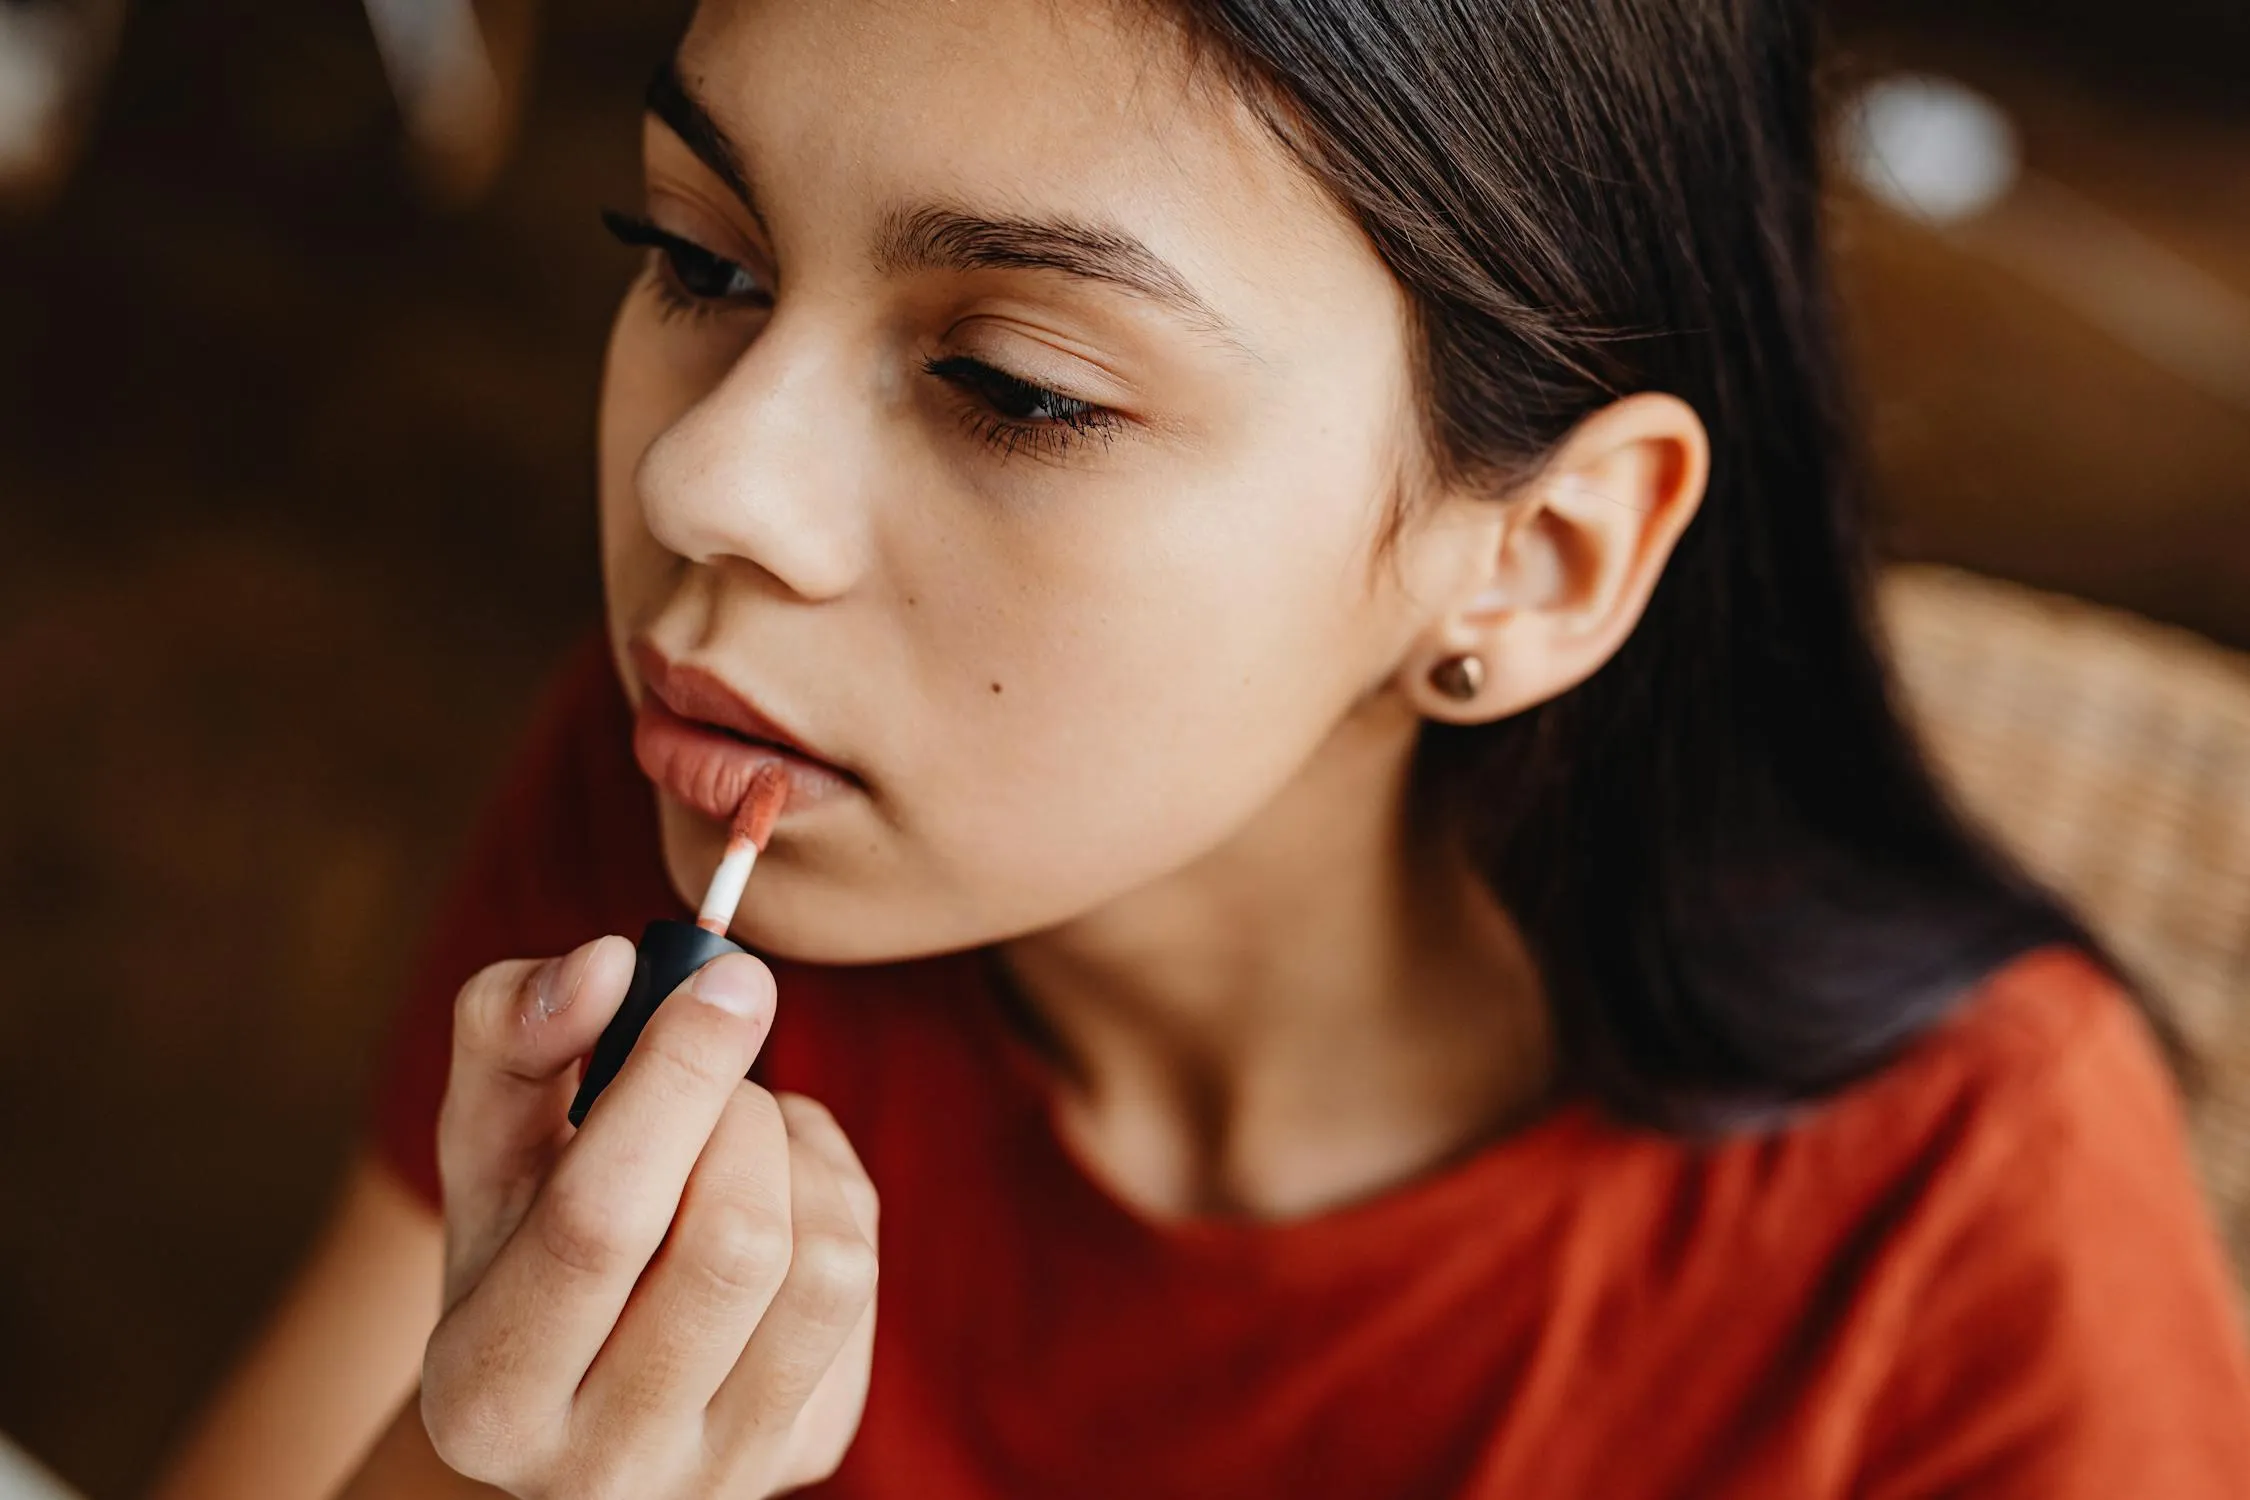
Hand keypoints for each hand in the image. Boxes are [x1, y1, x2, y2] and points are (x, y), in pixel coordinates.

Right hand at [419, 938, 877, 1496]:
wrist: (573, 1387)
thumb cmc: (518, 1230)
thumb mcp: (485, 1137)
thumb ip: (510, 1032)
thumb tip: (606, 966)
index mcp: (487, 1394)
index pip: (600, 1223)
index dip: (674, 1083)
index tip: (729, 979)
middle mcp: (603, 1466)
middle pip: (733, 1242)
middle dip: (736, 1111)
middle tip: (710, 1058)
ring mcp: (722, 1471)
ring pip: (826, 1264)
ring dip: (795, 1152)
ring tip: (737, 1128)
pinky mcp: (813, 1448)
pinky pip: (864, 1281)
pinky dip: (831, 1194)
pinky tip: (773, 1190)